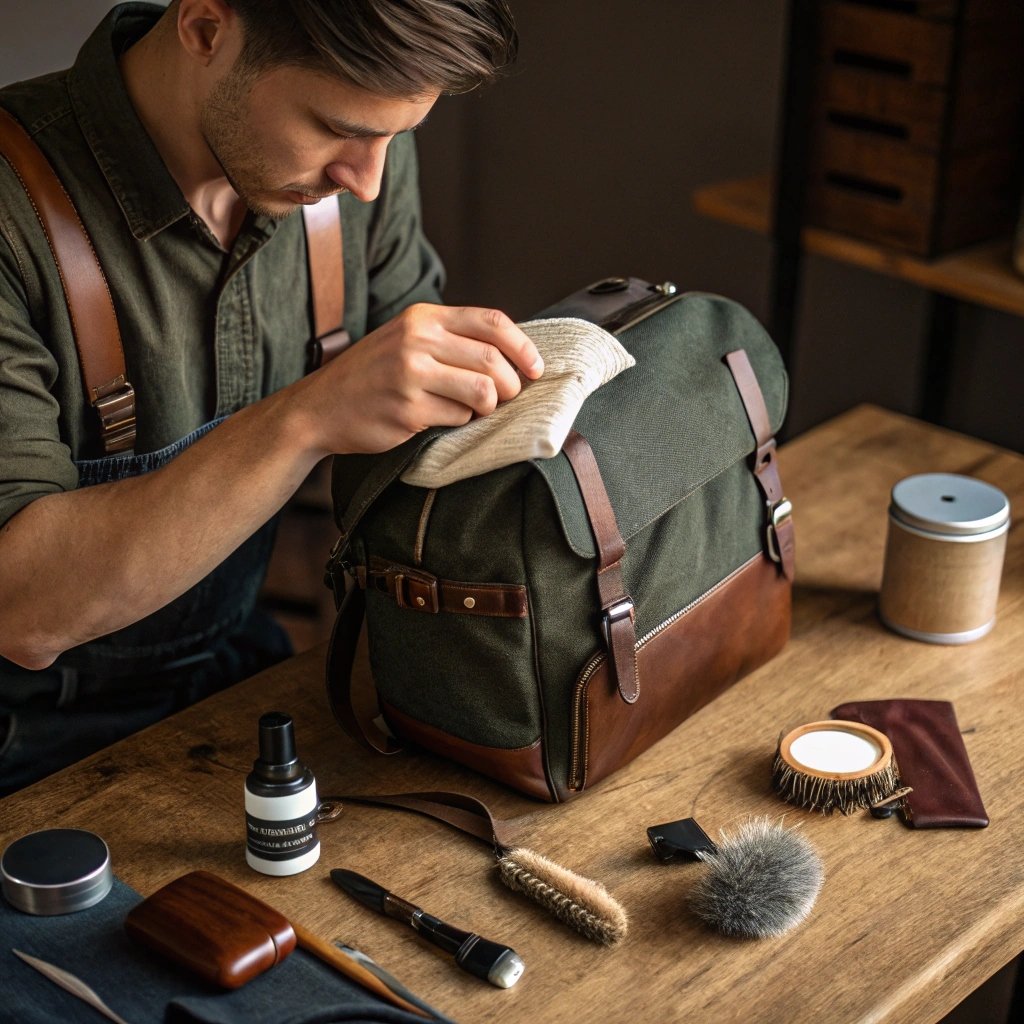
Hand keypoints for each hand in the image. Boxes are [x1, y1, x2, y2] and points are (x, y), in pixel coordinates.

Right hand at [301, 303, 544, 454]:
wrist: (320, 407)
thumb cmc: (373, 375)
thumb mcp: (407, 338)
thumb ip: (452, 339)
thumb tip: (514, 354)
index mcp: (422, 317)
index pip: (491, 323)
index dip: (522, 347)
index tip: (536, 368)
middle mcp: (417, 340)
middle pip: (492, 360)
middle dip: (510, 385)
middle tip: (505, 398)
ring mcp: (410, 375)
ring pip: (482, 391)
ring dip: (488, 406)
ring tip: (475, 410)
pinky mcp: (407, 410)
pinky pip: (458, 417)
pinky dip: (460, 422)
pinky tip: (442, 419)